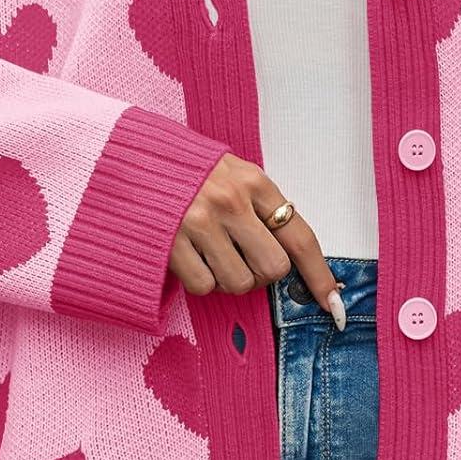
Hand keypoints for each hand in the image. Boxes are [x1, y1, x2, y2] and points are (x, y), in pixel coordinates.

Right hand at [170, 152, 341, 320]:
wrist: (128, 157)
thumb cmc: (185, 171)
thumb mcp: (230, 173)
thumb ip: (259, 206)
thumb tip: (287, 255)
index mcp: (253, 182)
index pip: (300, 236)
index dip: (319, 274)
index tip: (332, 301)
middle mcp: (231, 201)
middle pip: (273, 268)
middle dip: (261, 275)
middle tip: (242, 260)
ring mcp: (200, 222)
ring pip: (239, 282)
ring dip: (227, 279)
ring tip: (209, 254)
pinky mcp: (172, 243)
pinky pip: (204, 286)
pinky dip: (199, 281)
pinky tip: (188, 257)